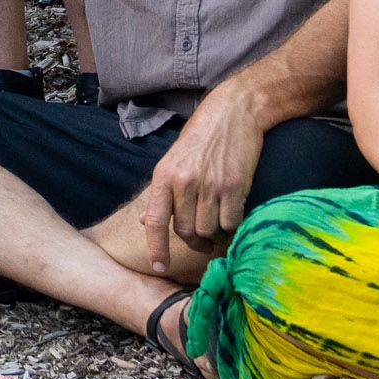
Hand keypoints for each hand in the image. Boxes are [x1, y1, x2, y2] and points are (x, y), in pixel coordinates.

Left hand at [140, 78, 271, 271]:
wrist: (234, 111)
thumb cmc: (201, 136)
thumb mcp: (172, 159)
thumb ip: (161, 193)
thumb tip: (144, 222)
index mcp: (164, 175)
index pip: (155, 221)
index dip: (156, 248)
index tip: (159, 267)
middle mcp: (185, 182)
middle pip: (185, 231)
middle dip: (193, 241)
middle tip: (201, 239)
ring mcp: (211, 184)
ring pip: (208, 229)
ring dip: (213, 235)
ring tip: (217, 225)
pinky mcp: (235, 186)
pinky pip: (231, 222)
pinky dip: (231, 225)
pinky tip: (232, 215)